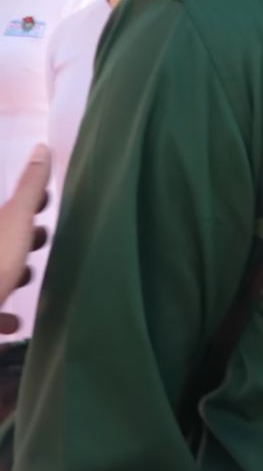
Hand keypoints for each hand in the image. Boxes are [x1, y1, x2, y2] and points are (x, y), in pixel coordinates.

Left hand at [0, 146, 50, 335]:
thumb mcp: (15, 221)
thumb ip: (29, 188)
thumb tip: (41, 147)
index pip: (12, 208)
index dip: (31, 204)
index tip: (50, 206)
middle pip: (4, 238)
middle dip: (21, 241)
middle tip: (43, 243)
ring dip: (12, 276)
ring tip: (29, 280)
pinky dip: (4, 315)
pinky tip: (15, 322)